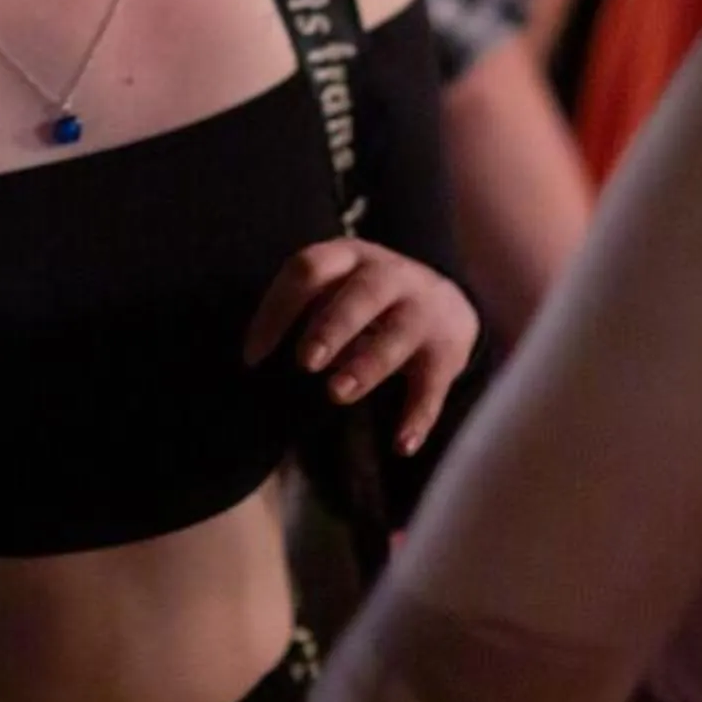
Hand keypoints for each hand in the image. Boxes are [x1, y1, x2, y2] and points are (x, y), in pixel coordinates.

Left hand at [245, 238, 478, 455]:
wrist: (446, 301)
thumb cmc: (366, 302)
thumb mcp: (335, 288)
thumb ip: (304, 308)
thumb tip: (254, 357)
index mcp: (348, 257)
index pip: (308, 270)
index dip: (277, 310)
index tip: (252, 357)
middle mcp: (389, 275)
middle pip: (361, 294)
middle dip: (331, 327)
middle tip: (305, 363)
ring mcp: (423, 310)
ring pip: (398, 334)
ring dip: (367, 365)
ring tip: (337, 394)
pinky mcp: (448, 351)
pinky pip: (433, 384)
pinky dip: (419, 416)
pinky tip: (401, 445)